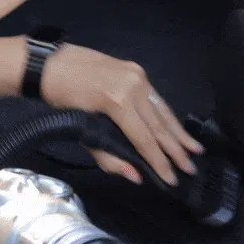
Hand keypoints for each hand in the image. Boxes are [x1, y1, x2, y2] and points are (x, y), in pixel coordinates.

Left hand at [41, 44, 203, 185]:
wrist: (48, 63)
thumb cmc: (59, 99)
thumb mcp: (80, 130)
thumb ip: (108, 156)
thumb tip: (136, 177)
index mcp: (117, 102)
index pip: (144, 139)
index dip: (159, 162)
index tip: (171, 179)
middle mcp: (133, 87)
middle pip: (159, 125)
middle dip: (176, 150)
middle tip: (190, 169)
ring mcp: (137, 76)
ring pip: (163, 111)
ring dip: (179, 133)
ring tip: (195, 150)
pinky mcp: (136, 70)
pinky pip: (156, 98)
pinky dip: (167, 116)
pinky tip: (176, 127)